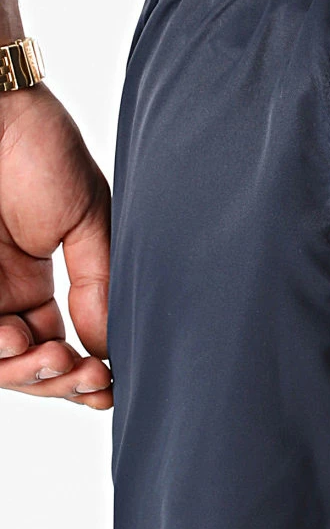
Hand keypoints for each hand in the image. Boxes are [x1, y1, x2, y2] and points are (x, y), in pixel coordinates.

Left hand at [0, 83, 112, 407]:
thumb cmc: (38, 146)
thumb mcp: (88, 220)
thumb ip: (97, 285)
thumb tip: (109, 346)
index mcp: (34, 280)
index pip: (58, 345)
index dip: (82, 376)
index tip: (109, 382)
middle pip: (28, 366)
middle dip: (59, 382)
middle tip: (88, 377)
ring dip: (30, 375)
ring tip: (56, 359)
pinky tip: (21, 340)